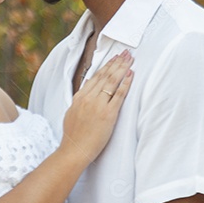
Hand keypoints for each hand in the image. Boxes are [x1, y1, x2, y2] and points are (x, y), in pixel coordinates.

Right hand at [60, 50, 133, 164]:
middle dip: (117, 62)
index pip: (95, 76)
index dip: (106, 65)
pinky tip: (131, 75)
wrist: (74, 150)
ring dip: (122, 68)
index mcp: (80, 97)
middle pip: (105, 76)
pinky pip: (119, 95)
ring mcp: (98, 105)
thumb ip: (80, 98)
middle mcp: (89, 98)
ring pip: (112, 82)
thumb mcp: (72, 112)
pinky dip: (125, 84)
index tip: (114, 57)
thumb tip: (87, 84)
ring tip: (130, 59)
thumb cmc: (74, 135)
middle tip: (126, 53)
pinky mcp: (108, 114)